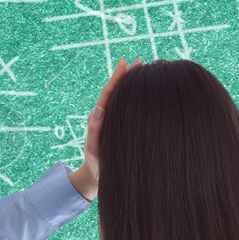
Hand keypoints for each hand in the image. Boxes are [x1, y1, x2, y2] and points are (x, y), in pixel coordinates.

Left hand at [69, 58, 140, 200]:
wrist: (97, 177)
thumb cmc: (96, 165)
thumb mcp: (93, 150)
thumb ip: (93, 132)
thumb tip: (97, 110)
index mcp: (99, 117)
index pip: (108, 93)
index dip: (117, 78)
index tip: (126, 63)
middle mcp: (106, 116)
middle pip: (116, 90)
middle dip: (127, 75)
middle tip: (139, 61)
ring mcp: (114, 121)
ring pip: (123, 98)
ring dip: (131, 83)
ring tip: (143, 71)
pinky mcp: (120, 126)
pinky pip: (128, 108)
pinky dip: (135, 98)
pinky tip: (145, 93)